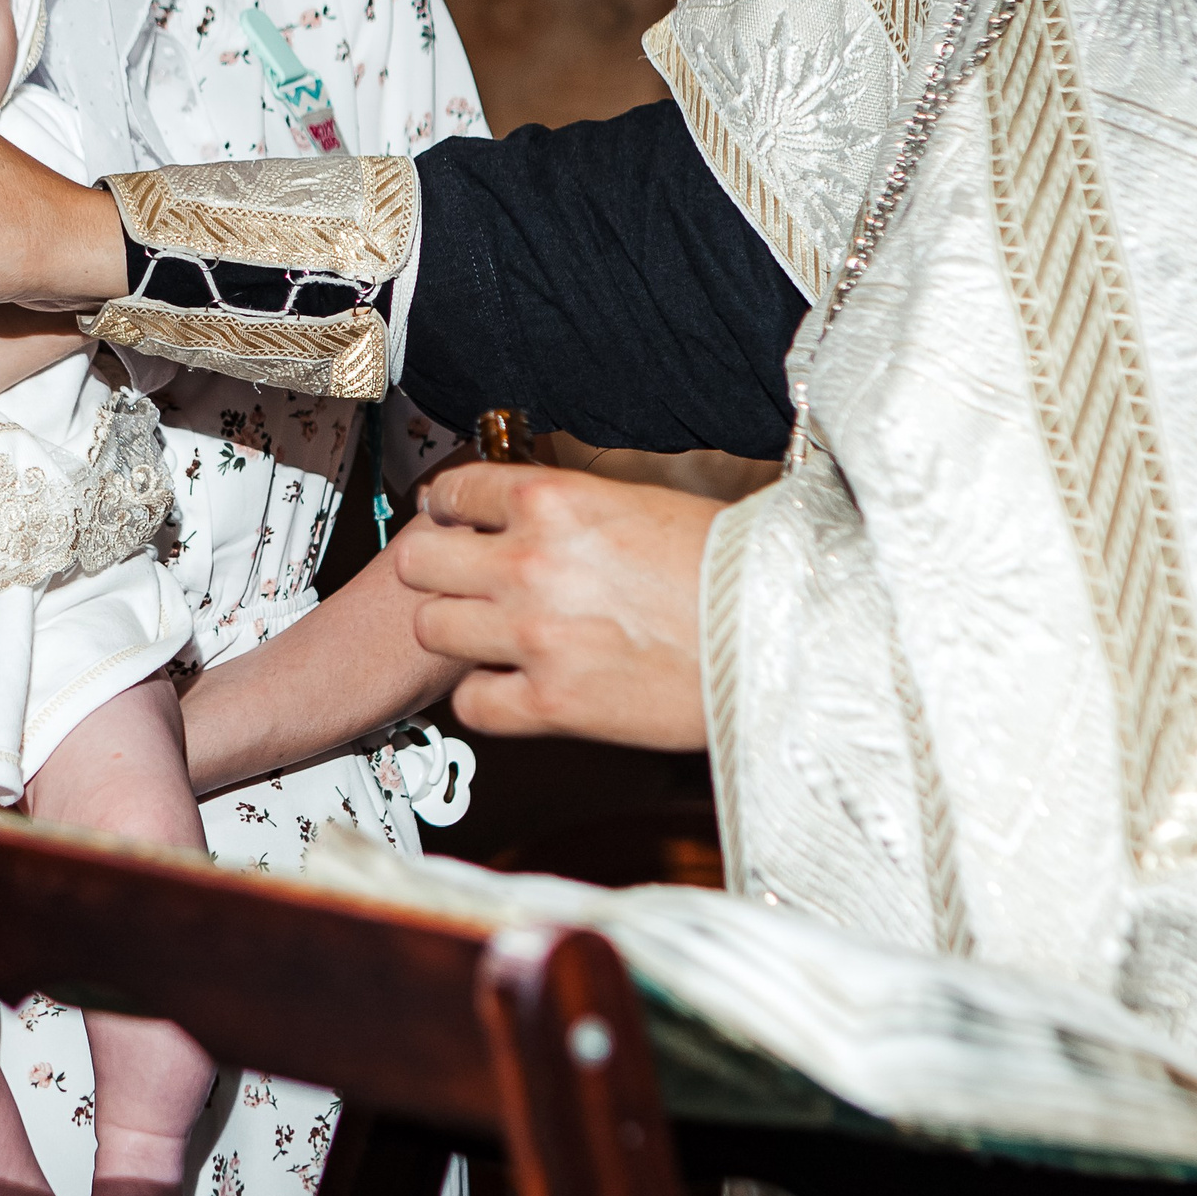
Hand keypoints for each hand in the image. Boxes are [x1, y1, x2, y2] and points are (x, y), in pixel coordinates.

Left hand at [391, 462, 714, 746]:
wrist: (778, 634)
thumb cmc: (727, 566)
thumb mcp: (638, 503)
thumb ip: (568, 508)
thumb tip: (527, 510)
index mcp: (555, 500)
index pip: (454, 491)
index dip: (450, 508)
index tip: (453, 520)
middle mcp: (532, 562)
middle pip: (418, 560)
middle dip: (436, 568)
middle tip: (460, 579)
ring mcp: (535, 635)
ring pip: (430, 629)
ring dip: (456, 632)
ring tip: (488, 633)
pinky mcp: (551, 704)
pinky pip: (470, 703)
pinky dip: (485, 696)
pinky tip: (512, 684)